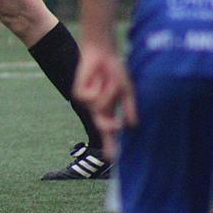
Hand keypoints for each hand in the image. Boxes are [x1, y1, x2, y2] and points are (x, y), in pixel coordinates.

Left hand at [72, 42, 136, 160]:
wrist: (103, 53)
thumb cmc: (116, 70)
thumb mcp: (126, 90)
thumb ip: (129, 107)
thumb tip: (133, 125)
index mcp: (108, 109)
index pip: (110, 130)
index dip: (112, 144)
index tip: (113, 159)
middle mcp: (97, 107)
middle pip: (102, 127)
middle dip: (109, 133)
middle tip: (114, 141)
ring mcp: (87, 101)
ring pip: (100, 107)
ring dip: (108, 92)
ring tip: (107, 79)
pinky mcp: (79, 94)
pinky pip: (92, 97)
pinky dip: (99, 87)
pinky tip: (97, 77)